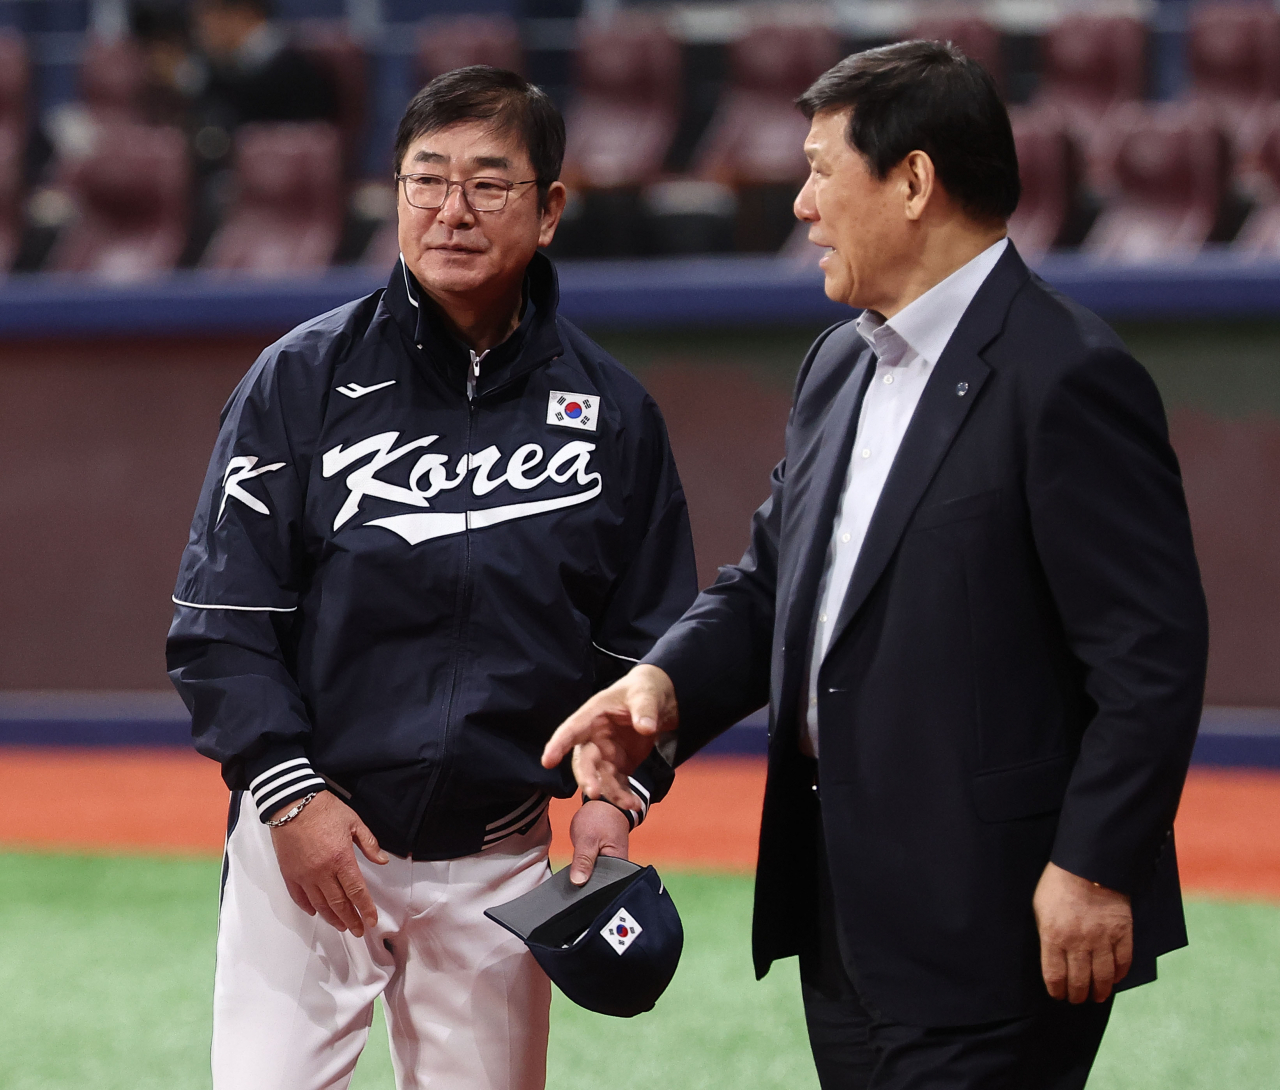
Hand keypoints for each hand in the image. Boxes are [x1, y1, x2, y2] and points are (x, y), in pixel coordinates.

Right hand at [269, 792, 389, 937]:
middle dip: (350, 919)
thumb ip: (369, 844)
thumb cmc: (324, 809)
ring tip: (341, 925)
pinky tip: (316, 912)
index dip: (365, 908)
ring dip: (332, 918)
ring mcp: (304, 875)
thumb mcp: (354, 822)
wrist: (292, 803)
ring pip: (319, 904)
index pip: (356, 891)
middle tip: (358, 930)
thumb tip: (382, 861)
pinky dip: (308, 907)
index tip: (371, 921)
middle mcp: (322, 871)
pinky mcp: (289, 873)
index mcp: (341, 859)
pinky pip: (299, 897)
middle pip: (338, 903)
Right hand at [541, 664, 677, 810]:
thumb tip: (645, 727)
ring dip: (612, 793)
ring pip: (600, 778)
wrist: (656, 703)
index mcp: (593, 715)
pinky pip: (617, 784)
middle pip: (584, 761)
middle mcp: (594, 737)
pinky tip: (635, 804)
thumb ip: (645, 710)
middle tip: (594, 793)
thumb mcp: (646, 695)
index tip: (547, 761)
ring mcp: (605, 753)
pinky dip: (624, 796)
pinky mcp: (618, 765)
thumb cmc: (643, 691)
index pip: (571, 729)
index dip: (558, 745)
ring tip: (630, 805)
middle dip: (587, 777)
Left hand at [568, 800, 629, 885]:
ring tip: (576, 876)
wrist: (604, 804)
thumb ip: (583, 861)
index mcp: (620, 864)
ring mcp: (612, 865)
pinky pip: (595, 872)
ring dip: (585, 877)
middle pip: (601, 884)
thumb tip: (578, 882)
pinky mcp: (605, 862)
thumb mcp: (587, 839)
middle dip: (586, 885)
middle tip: (573, 881)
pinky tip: (578, 870)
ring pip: (596, 878)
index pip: (605, 886)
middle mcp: (619, 868)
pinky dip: (586, 871)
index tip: (576, 891)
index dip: (589, 890)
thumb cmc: (599, 818)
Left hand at [1033, 861, 1132, 1003]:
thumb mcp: (1040, 907)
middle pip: (1079, 980)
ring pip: (1103, 977)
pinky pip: (1123, 962)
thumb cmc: (1057, 884)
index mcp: (1053, 936)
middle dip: (1077, 994)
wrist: (1088, 864)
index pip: (1055, 975)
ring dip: (1100, 991)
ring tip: (1097, 997)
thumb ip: (1046, 934)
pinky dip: (1119, 975)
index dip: (1057, 990)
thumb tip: (1050, 956)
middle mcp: (1078, 942)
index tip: (1058, 996)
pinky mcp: (1122, 933)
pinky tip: (1114, 980)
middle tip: (1077, 999)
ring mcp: (1103, 939)